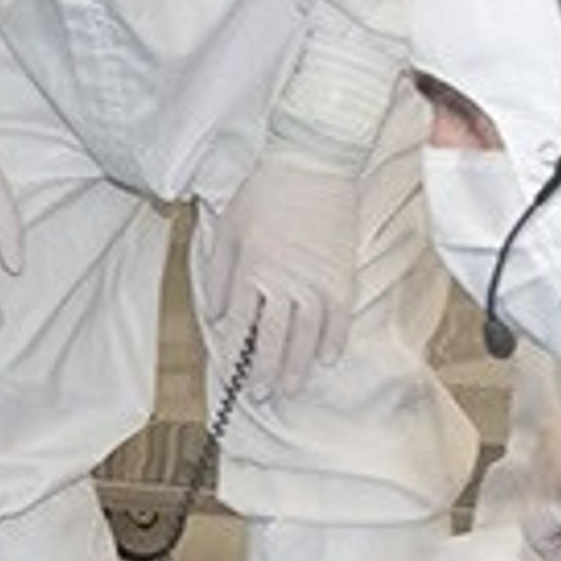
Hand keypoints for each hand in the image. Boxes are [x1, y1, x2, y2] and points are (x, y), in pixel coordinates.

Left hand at [205, 145, 365, 399]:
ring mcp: (317, 282)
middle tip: (261, 396)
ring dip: (299, 366)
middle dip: (265, 372)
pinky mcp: (343, 276)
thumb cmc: (264, 193)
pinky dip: (334, 342)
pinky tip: (328, 360)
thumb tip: (217, 316)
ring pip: (308, 337)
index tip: (234, 376)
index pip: (242, 326)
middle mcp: (285, 283)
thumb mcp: (228, 230)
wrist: (312, 164)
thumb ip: (220, 277)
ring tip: (291, 388)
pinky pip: (340, 319)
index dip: (237, 356)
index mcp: (252, 271)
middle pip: (274, 340)